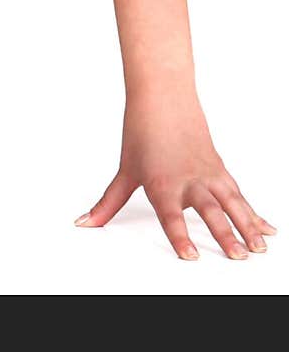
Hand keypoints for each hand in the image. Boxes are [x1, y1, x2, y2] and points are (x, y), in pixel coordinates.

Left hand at [74, 91, 276, 259]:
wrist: (163, 94)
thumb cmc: (143, 130)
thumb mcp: (125, 170)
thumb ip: (108, 204)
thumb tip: (84, 223)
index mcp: (162, 182)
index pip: (171, 216)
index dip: (180, 236)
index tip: (190, 257)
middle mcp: (188, 179)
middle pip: (209, 211)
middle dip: (224, 235)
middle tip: (237, 256)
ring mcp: (207, 173)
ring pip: (232, 202)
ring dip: (247, 226)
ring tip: (258, 249)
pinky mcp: (219, 168)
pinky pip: (239, 194)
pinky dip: (255, 212)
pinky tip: (268, 228)